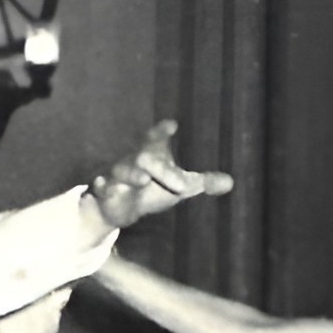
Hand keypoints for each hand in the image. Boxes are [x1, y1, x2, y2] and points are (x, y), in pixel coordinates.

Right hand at [89, 120, 234, 228]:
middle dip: (159, 167)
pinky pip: (102, 187)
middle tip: (179, 181)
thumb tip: (231, 182)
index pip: (157, 138)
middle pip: (145, 156)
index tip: (173, 125)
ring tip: (143, 179)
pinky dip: (103, 187)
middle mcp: (135, 160)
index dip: (163, 132)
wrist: (118, 207)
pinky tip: (104, 186)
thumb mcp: (179, 186)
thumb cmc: (152, 189)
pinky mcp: (105, 191)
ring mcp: (118, 175)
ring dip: (132, 174)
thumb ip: (203, 182)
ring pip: (123, 170)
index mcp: (153, 153)